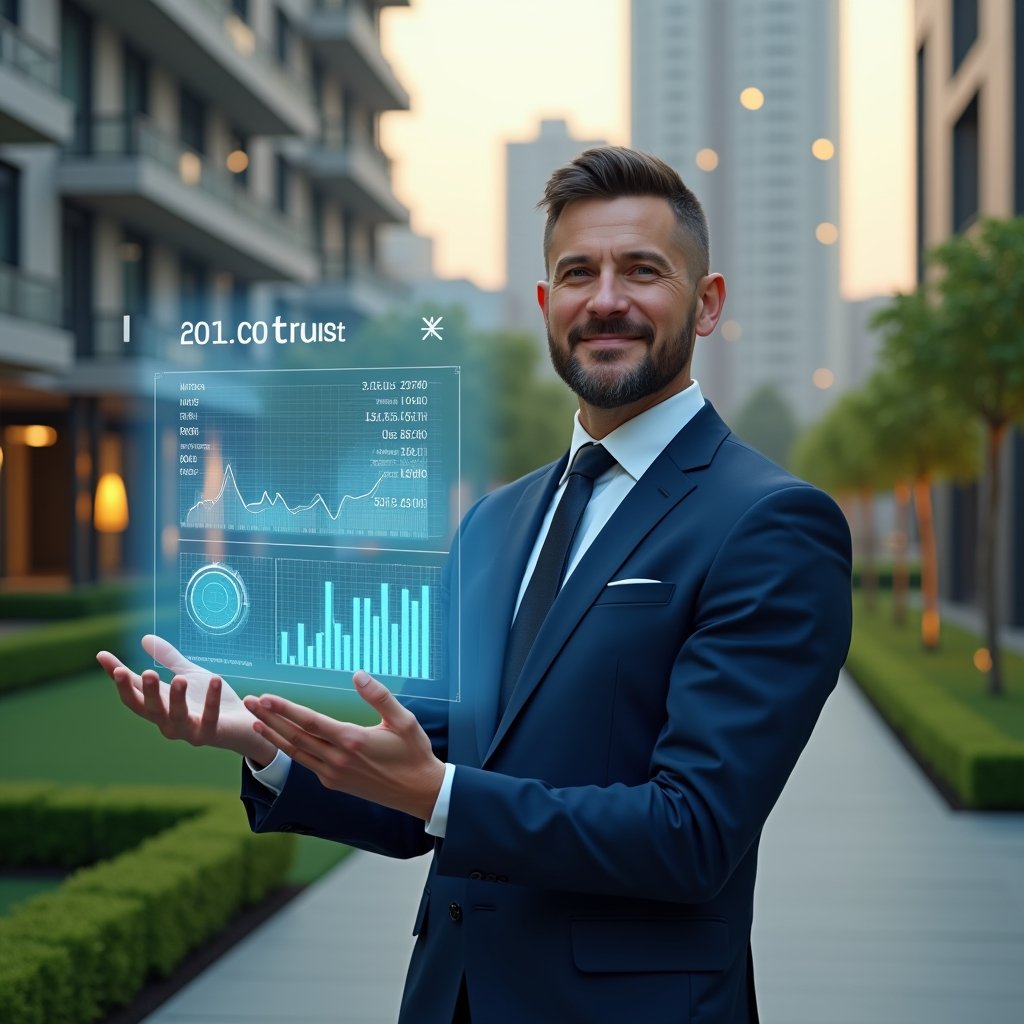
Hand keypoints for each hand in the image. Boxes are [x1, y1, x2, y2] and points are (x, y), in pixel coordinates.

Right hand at [96, 635, 276, 764]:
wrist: (242, 723)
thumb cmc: (210, 699)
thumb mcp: (188, 674)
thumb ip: (168, 659)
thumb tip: (144, 638)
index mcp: (159, 707)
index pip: (133, 693)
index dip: (118, 677)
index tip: (103, 655)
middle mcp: (168, 723)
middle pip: (149, 709)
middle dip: (145, 692)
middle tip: (145, 672)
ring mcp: (188, 731)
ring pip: (175, 717)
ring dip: (176, 698)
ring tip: (180, 679)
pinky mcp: (211, 733)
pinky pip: (209, 717)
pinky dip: (211, 699)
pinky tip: (215, 678)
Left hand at [243, 671, 444, 820]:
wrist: (419, 792)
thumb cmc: (414, 753)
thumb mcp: (404, 720)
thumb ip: (379, 696)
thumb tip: (358, 674)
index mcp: (352, 741)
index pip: (310, 722)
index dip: (285, 709)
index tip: (265, 697)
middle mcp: (338, 759)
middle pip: (295, 736)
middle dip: (269, 718)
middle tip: (249, 702)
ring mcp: (333, 774)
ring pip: (296, 752)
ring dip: (273, 735)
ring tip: (255, 719)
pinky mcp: (334, 782)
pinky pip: (306, 763)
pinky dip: (289, 750)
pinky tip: (280, 740)